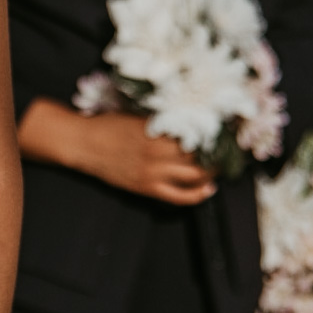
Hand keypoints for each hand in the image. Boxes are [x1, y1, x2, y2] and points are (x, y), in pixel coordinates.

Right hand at [19, 101, 215, 205]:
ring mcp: (153, 173)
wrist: (83, 144)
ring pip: (195, 176)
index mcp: (157, 131)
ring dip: (212, 171)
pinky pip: (179, 196)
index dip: (214, 132)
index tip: (226, 129)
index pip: (196, 132)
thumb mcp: (136, 116)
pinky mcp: (147, 188)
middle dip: (218, 151)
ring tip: (220, 165)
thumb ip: (162, 120)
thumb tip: (188, 119)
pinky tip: (208, 188)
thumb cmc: (108, 125)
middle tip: (229, 147)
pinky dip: (197, 194)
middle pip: (200, 155)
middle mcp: (158, 153)